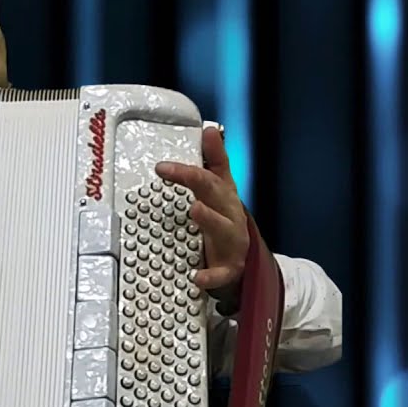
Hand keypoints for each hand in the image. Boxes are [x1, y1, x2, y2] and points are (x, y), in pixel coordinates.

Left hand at [155, 125, 249, 306]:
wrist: (238, 260)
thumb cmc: (222, 220)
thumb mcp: (219, 189)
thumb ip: (213, 161)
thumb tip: (209, 130)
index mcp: (225, 194)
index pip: (214, 170)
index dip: (202, 157)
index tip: (186, 148)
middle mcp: (230, 214)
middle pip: (215, 193)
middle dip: (195, 179)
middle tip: (169, 170)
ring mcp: (232, 240)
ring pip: (222, 228)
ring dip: (209, 218)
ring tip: (195, 210)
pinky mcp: (230, 267)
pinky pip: (220, 272)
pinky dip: (210, 275)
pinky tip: (198, 277)